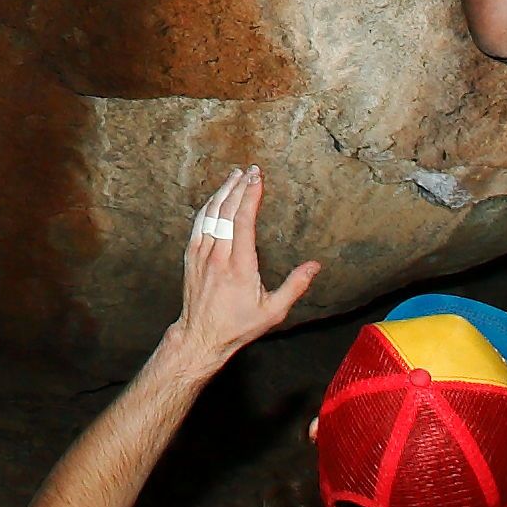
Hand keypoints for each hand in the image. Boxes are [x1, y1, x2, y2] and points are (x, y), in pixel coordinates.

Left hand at [172, 167, 319, 368]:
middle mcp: (218, 256)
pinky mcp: (191, 256)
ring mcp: (201, 254)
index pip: (243, 220)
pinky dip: (208, 206)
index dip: (251, 196)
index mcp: (239, 266)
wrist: (201, 336)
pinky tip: (216, 198)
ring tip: (235, 176)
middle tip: (251, 171)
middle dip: (240, 187)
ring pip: (210, 214)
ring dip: (223, 192)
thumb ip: (295, 286)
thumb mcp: (274, 311)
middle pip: (227, 211)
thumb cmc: (238, 325)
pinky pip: (198, 224)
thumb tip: (315, 266)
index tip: (258, 179)